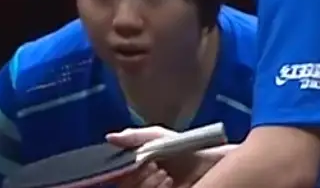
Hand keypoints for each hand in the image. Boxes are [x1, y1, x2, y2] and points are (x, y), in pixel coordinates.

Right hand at [107, 126, 236, 187]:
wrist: (209, 162)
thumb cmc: (184, 148)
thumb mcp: (159, 136)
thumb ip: (135, 137)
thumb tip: (110, 137)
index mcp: (136, 166)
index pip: (117, 173)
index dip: (117, 170)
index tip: (128, 163)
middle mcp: (140, 180)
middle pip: (124, 184)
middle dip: (137, 176)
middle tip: (153, 166)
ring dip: (148, 183)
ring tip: (164, 173)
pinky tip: (169, 181)